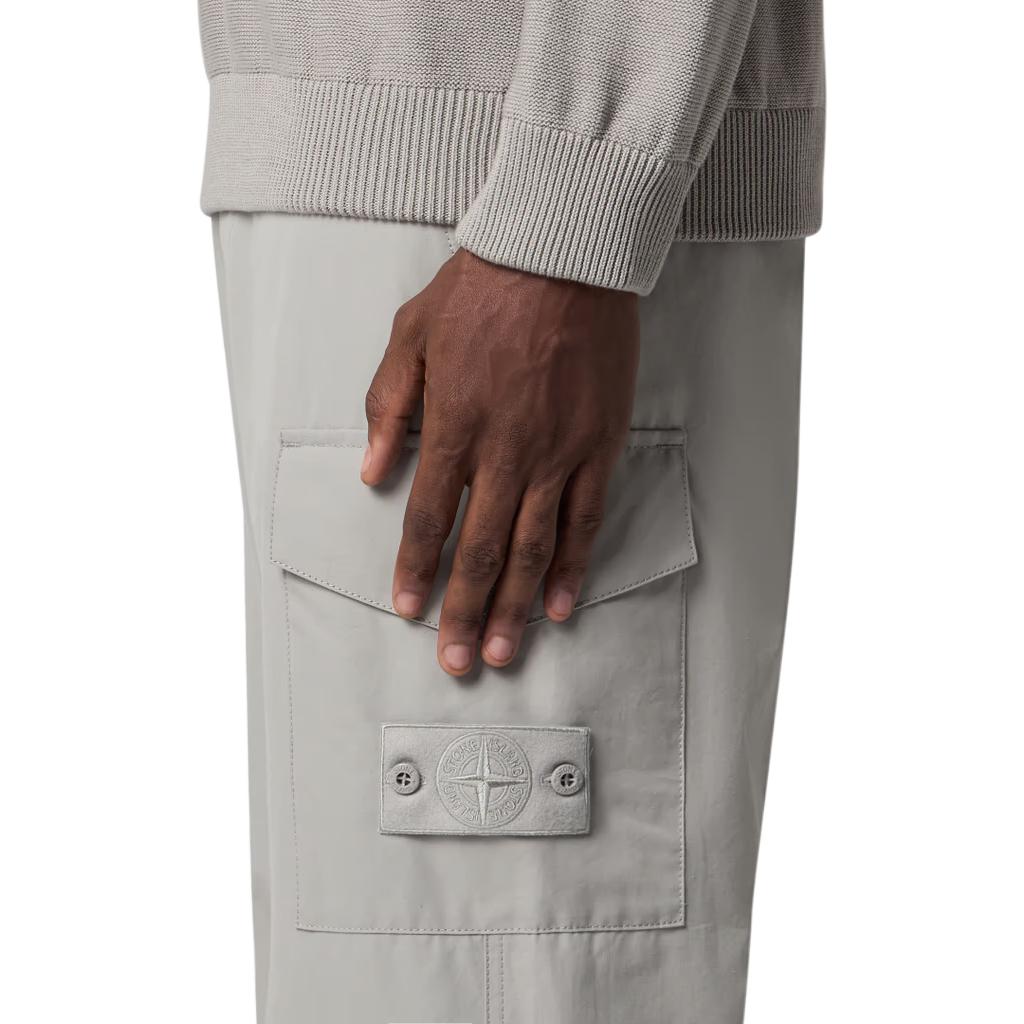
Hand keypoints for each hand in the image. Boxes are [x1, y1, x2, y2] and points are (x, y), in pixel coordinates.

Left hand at [361, 249, 639, 675]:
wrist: (560, 254)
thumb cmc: (481, 289)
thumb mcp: (409, 335)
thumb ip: (388, 407)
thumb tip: (371, 471)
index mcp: (452, 424)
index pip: (428, 516)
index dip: (416, 568)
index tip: (407, 610)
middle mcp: (503, 450)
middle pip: (478, 547)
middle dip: (462, 610)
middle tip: (456, 661)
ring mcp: (555, 453)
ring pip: (530, 546)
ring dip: (512, 605)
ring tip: (501, 652)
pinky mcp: (597, 445)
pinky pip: (585, 518)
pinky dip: (570, 566)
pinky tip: (558, 605)